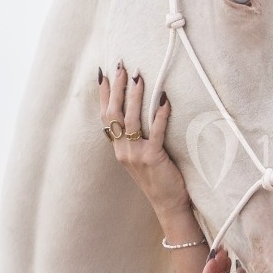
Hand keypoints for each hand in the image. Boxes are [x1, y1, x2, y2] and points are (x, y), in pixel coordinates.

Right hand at [99, 63, 189, 217]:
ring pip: (131, 119)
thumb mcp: (140, 157)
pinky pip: (155, 131)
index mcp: (118, 149)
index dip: (103, 95)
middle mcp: (122, 150)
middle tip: (120, 67)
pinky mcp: (152, 158)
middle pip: (114, 114)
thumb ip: (134, 138)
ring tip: (139, 77)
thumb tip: (134, 114)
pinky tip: (165, 99)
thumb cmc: (159, 178)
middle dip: (117, 88)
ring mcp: (135, 155)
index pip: (106, 117)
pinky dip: (160, 114)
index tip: (103, 74)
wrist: (168, 204)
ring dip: (135, 96)